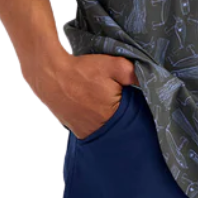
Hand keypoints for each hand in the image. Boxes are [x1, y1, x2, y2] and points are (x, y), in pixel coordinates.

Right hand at [22, 52, 140, 140]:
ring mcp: (81, 132)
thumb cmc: (83, 71)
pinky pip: (87, 125)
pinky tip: (87, 104)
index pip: (131, 118)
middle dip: (119, 112)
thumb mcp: (114, 65)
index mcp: (111, 119)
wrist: (49, 74)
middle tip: (115, 96)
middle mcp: (96, 131)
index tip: (131, 96)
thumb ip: (134, 75)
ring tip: (99, 99)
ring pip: (101, 126)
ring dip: (103, 116)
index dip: (133, 106)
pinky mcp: (69, 127)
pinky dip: (89, 116)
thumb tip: (148, 81)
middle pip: (116, 124)